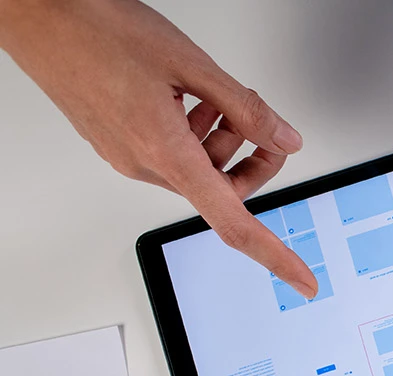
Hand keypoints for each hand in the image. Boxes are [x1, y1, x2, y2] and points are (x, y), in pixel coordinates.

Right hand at [0, 0, 315, 294]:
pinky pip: (169, 153)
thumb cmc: (96, 30)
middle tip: (260, 122)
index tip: (303, 280)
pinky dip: (190, 131)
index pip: (234, 223)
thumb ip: (247, 109)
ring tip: (212, 94)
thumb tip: (285, 140)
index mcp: (165, 154)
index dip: (275, 256)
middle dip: (251, 159)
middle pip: (222, 190)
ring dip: (220, 138)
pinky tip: (184, 95)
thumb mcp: (191, 64)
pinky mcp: (114, 142)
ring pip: (197, 168)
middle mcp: (143, 164)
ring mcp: (125, 156)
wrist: (36, 15)